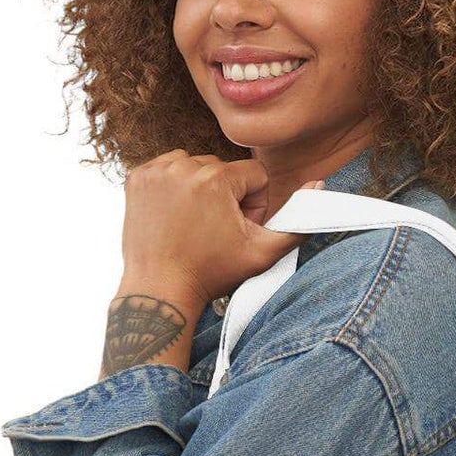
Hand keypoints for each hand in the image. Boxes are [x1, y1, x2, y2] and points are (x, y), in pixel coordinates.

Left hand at [119, 151, 320, 312]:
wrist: (161, 289)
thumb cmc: (211, 274)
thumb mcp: (263, 253)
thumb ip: (297, 223)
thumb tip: (319, 185)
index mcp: (216, 180)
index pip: (253, 175)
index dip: (253, 205)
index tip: (236, 229)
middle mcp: (183, 168)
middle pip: (224, 168)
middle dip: (227, 195)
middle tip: (214, 231)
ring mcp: (156, 172)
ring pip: (195, 165)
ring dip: (200, 188)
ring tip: (194, 222)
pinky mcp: (136, 178)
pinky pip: (168, 168)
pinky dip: (174, 186)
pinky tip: (174, 215)